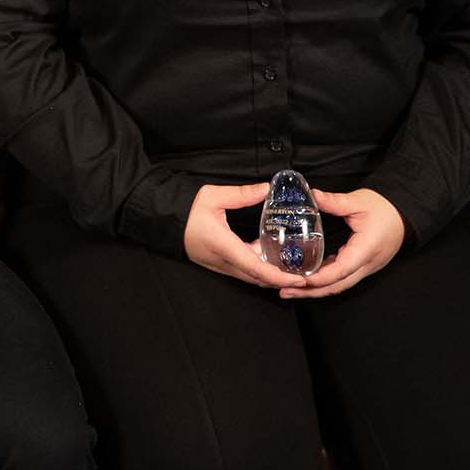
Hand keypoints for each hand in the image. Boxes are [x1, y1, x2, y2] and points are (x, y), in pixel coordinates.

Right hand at [181, 182, 302, 289]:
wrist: (165, 222)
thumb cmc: (186, 210)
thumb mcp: (212, 196)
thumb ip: (241, 194)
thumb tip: (266, 189)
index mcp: (223, 246)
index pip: (255, 267)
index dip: (278, 275)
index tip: (298, 277)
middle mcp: (223, 262)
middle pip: (257, 279)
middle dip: (282, 280)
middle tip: (304, 274)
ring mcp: (221, 266)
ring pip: (251, 277)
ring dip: (271, 274)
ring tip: (291, 265)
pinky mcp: (220, 264)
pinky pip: (244, 271)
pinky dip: (259, 268)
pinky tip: (267, 252)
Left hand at [276, 186, 404, 300]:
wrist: (404, 214)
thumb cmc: (386, 209)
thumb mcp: (358, 201)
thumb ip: (334, 201)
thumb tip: (313, 195)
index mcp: (366, 249)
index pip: (342, 270)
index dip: (320, 277)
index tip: (301, 280)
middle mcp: (366, 264)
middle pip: (337, 285)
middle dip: (311, 292)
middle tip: (287, 292)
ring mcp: (366, 268)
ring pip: (340, 285)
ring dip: (316, 289)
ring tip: (292, 290)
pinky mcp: (363, 266)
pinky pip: (343, 278)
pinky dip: (326, 281)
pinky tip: (310, 278)